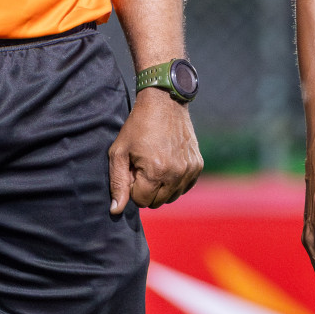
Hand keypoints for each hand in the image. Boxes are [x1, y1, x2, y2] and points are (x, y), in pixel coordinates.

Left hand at [109, 90, 202, 212]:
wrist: (165, 102)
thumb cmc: (137, 126)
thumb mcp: (119, 152)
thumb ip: (117, 183)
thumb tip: (116, 211)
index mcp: (155, 171)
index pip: (141, 201)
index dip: (133, 187)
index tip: (133, 169)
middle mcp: (176, 173)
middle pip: (157, 202)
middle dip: (147, 189)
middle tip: (143, 167)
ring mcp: (189, 169)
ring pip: (171, 197)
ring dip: (161, 187)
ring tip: (156, 164)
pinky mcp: (198, 165)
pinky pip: (184, 187)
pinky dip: (175, 181)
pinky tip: (168, 164)